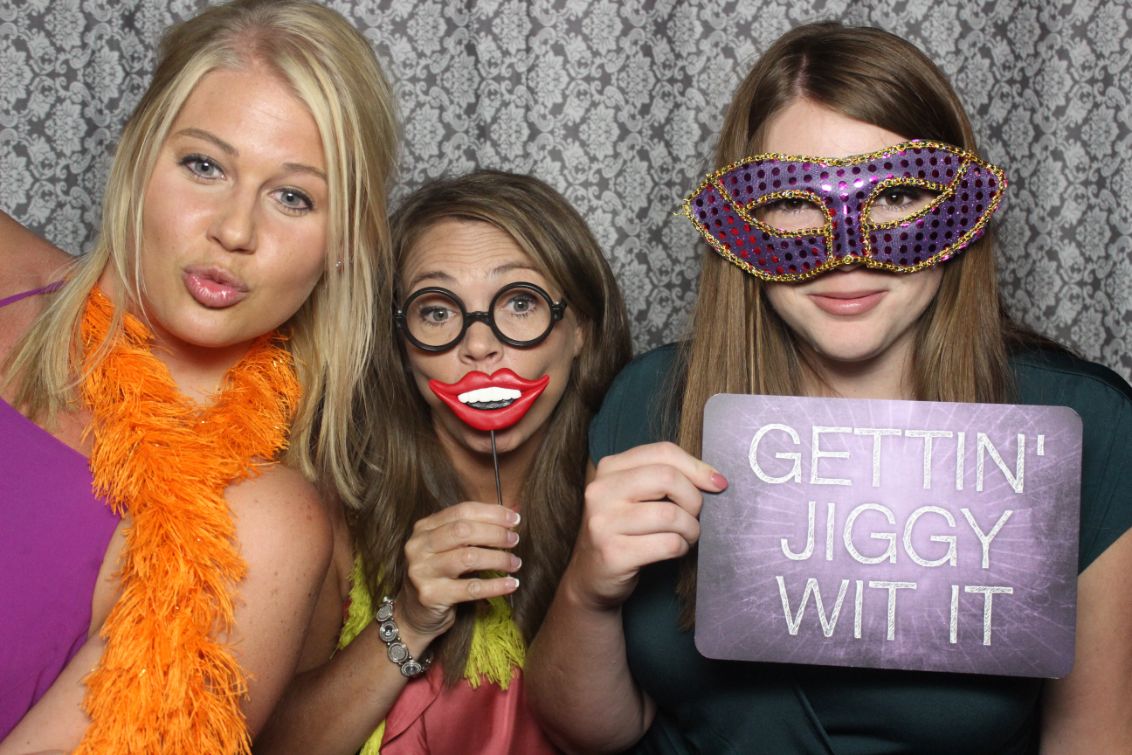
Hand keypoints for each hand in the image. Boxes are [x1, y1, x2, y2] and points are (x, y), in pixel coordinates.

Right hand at [398, 502, 520, 640]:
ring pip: (468, 557)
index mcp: (424, 528)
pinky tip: (511, 584)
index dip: (492, 513)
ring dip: (498, 559)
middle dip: (495, 533)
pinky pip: (471, 588)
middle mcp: (419, 546)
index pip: (461, 511)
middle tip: (515, 540)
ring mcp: (422, 571)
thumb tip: (512, 515)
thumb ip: (471, 530)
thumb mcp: (447, 548)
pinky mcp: (431, 595)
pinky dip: (495, 585)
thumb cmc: (438, 575)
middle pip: (464, 531)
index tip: (514, 519)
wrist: (413, 614)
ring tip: (515, 563)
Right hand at [566, 441, 726, 610]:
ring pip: (670, 515)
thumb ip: (665, 478)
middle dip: (693, 499)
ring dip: (690, 528)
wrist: (591, 576)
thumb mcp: (635, 495)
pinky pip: (668, 544)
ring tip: (686, 536)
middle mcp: (601, 491)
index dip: (696, 467)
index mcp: (609, 468)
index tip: (717, 483)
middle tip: (694, 516)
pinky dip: (681, 547)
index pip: (662, 452)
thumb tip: (715, 479)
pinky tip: (675, 550)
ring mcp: (604, 522)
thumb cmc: (624, 531)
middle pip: (667, 478)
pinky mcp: (613, 553)